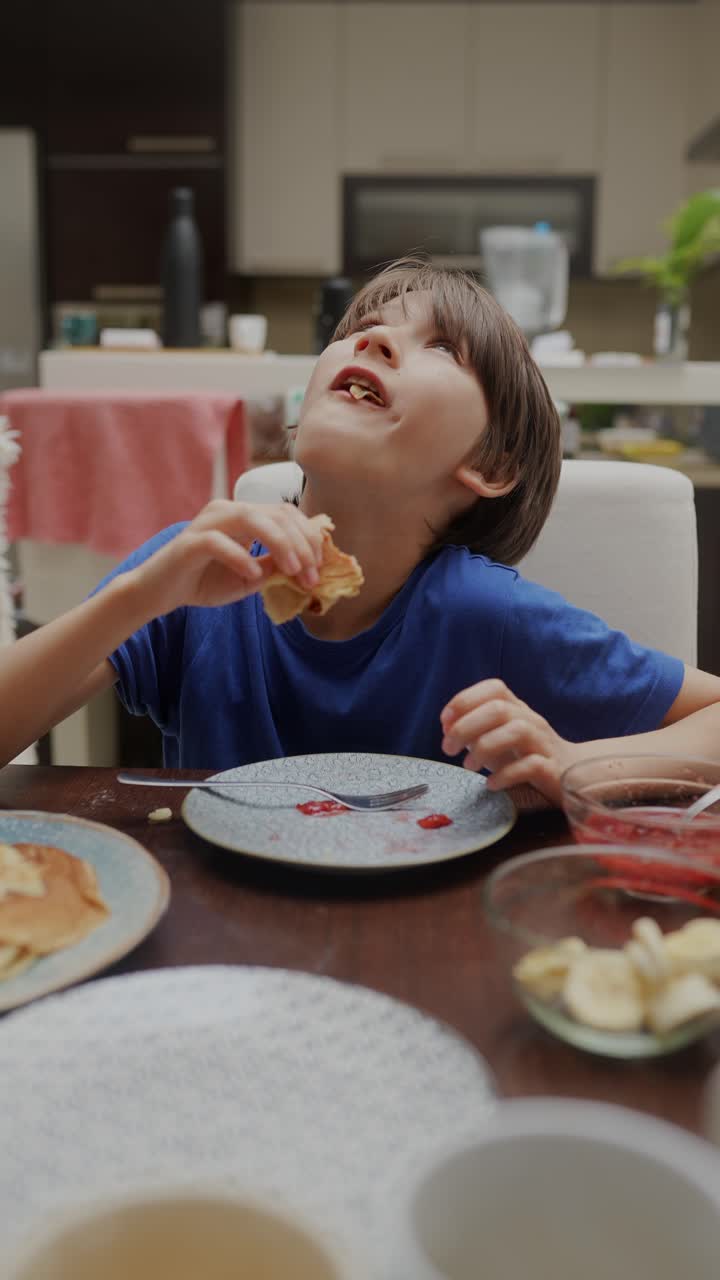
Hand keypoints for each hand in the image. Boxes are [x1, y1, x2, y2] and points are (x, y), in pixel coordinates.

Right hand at [131, 499, 325, 616]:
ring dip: (279, 544)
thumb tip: (307, 568)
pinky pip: (218, 542)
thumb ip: (275, 569)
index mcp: (245, 516)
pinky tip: (253, 574)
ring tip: (293, 571)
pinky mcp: (189, 542)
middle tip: (311, 575)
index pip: (286, 514)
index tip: (320, 568)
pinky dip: (240, 557)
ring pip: (252, 518)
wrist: (159, 593)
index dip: (308, 538)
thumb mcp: (250, 579)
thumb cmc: (204, 581)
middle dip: (301, 544)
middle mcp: (228, 511)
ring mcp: (208, 523)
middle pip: (276, 513)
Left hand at [440, 679, 574, 806]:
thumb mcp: (497, 737)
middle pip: (499, 709)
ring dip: (485, 747)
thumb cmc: (525, 755)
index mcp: (517, 709)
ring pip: (518, 731)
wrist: (571, 775)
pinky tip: (491, 784)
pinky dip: (506, 775)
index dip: (465, 700)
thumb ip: (474, 729)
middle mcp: (532, 721)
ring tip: (469, 766)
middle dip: (466, 726)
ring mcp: (544, 744)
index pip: (495, 688)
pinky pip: (532, 765)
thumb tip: (447, 727)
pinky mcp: (553, 770)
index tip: (444, 722)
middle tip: (449, 749)